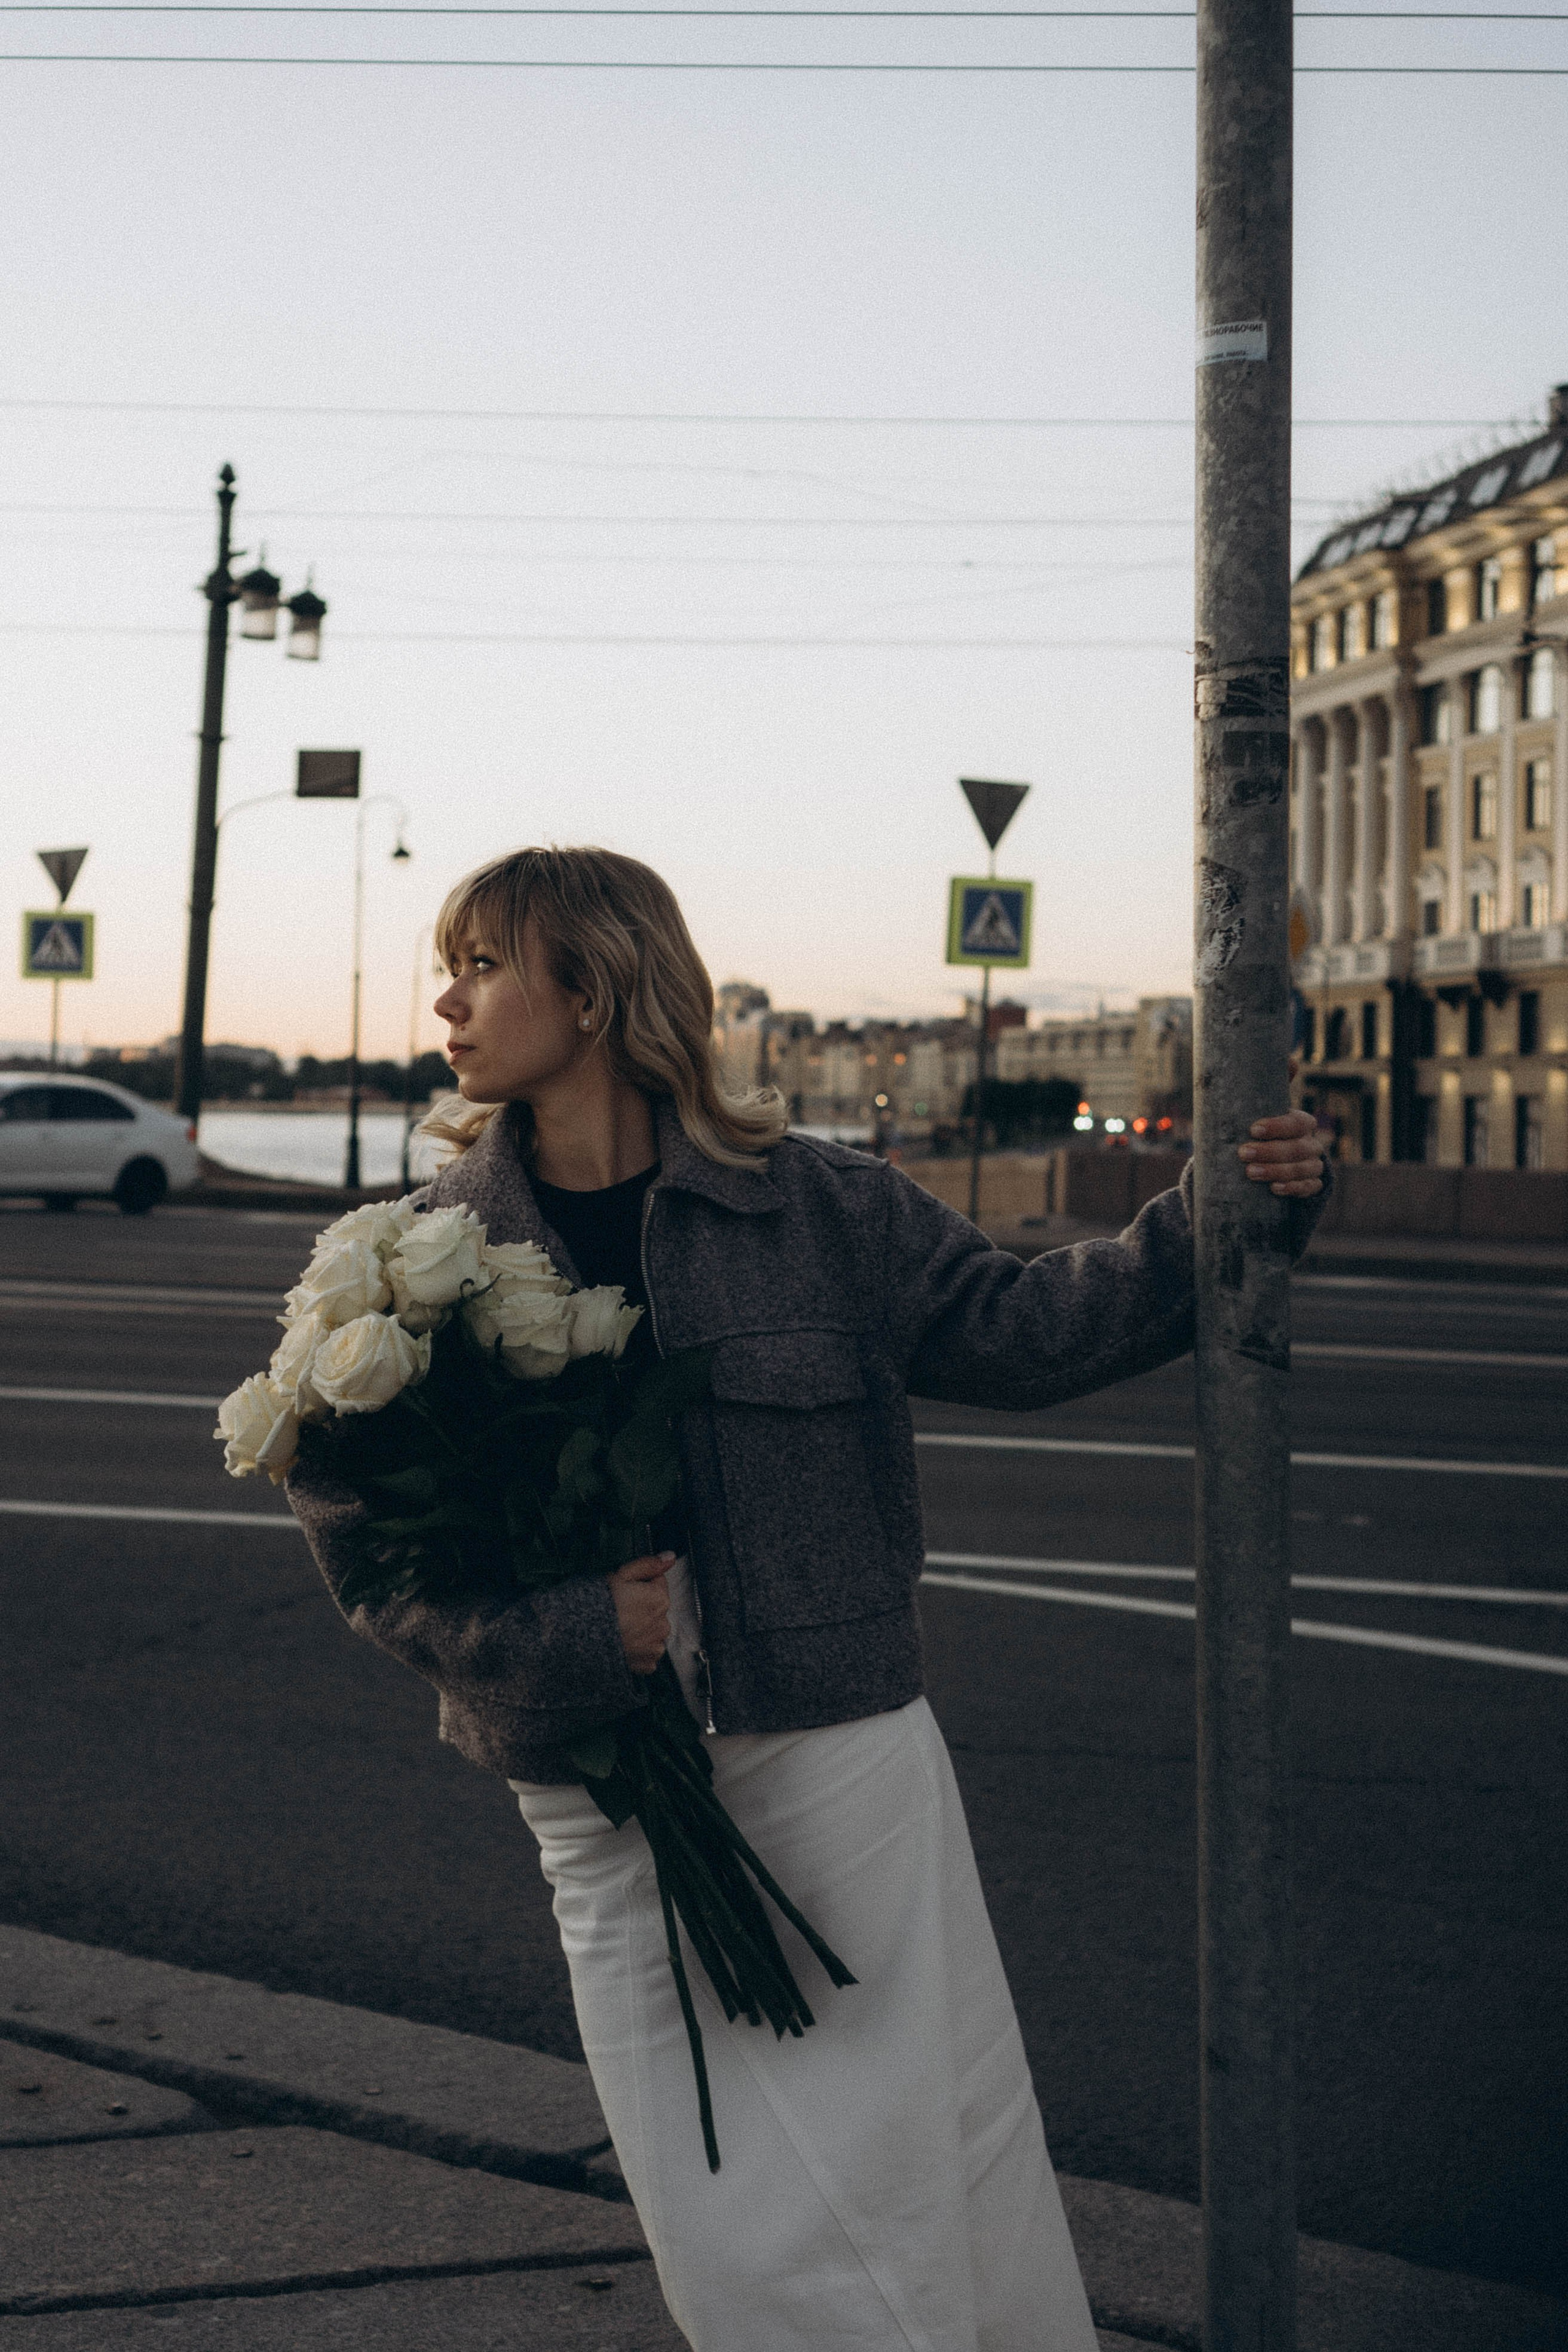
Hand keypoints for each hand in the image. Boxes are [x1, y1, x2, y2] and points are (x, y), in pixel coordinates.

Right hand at [608, 1551, 675, 1674]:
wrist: (579, 1639)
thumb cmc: (598, 1605)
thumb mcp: (620, 1576)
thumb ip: (648, 1565)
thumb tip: (670, 1557)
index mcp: (660, 1599)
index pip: (658, 1583)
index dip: (640, 1584)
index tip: (625, 1590)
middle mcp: (663, 1624)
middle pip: (656, 1609)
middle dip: (643, 1607)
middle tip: (619, 1610)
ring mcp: (656, 1646)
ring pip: (653, 1631)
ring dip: (642, 1629)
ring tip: (619, 1629)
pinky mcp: (648, 1664)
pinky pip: (647, 1652)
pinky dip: (638, 1649)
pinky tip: (622, 1643)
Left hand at [1237, 1077, 1329, 1195]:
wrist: (1261, 1162)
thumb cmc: (1258, 1130)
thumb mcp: (1258, 1108)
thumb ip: (1268, 1085)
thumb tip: (1291, 1060)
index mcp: (1299, 1123)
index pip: (1297, 1123)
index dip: (1278, 1126)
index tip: (1253, 1129)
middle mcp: (1310, 1143)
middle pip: (1299, 1148)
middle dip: (1271, 1151)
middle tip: (1243, 1153)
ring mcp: (1312, 1165)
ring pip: (1304, 1169)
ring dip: (1278, 1171)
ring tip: (1251, 1172)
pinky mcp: (1310, 1185)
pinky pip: (1310, 1188)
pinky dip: (1294, 1189)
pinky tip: (1275, 1189)